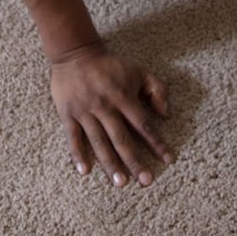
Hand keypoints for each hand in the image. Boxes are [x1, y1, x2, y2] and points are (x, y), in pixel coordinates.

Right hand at [49, 46, 172, 188]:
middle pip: (122, 139)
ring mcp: (85, 111)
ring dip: (110, 163)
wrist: (75, 52)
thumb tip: (166, 114)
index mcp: (124, 97)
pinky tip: (84, 171)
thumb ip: (158, 89)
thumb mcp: (139, 70)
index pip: (144, 125)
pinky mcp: (68, 114)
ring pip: (100, 142)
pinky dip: (78, 154)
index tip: (168, 160)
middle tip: (146, 181)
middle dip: (135, 161)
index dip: (157, 143)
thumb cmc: (110, 65)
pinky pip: (73, 137)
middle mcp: (105, 107)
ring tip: (120, 182)